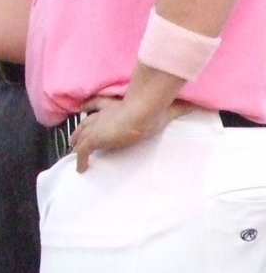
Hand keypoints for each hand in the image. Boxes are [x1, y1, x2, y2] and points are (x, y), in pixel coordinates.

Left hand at [68, 95, 183, 171]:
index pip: (98, 104)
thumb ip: (181, 107)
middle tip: (75, 136)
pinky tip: (80, 169)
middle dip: (80, 129)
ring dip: (77, 143)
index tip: (85, 109)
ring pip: (80, 136)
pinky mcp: (94, 138)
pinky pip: (82, 152)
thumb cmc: (153, 108)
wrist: (143, 111)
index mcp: (116, 106)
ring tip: (74, 151)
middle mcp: (103, 115)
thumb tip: (198, 105)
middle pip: (85, 122)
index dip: (90, 107)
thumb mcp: (168, 108)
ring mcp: (97, 127)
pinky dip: (80, 160)